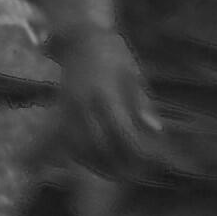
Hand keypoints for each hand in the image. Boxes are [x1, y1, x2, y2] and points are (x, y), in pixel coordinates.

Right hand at [47, 26, 159, 178]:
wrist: (80, 39)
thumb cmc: (113, 54)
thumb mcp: (134, 74)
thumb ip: (143, 104)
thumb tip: (156, 131)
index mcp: (106, 94)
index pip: (122, 131)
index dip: (137, 151)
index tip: (151, 163)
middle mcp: (83, 105)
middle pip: (99, 146)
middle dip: (116, 165)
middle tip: (134, 176)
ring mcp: (68, 110)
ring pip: (80, 148)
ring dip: (97, 166)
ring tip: (116, 175)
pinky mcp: (60, 113)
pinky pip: (67, 141)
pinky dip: (80, 157)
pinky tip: (94, 164)